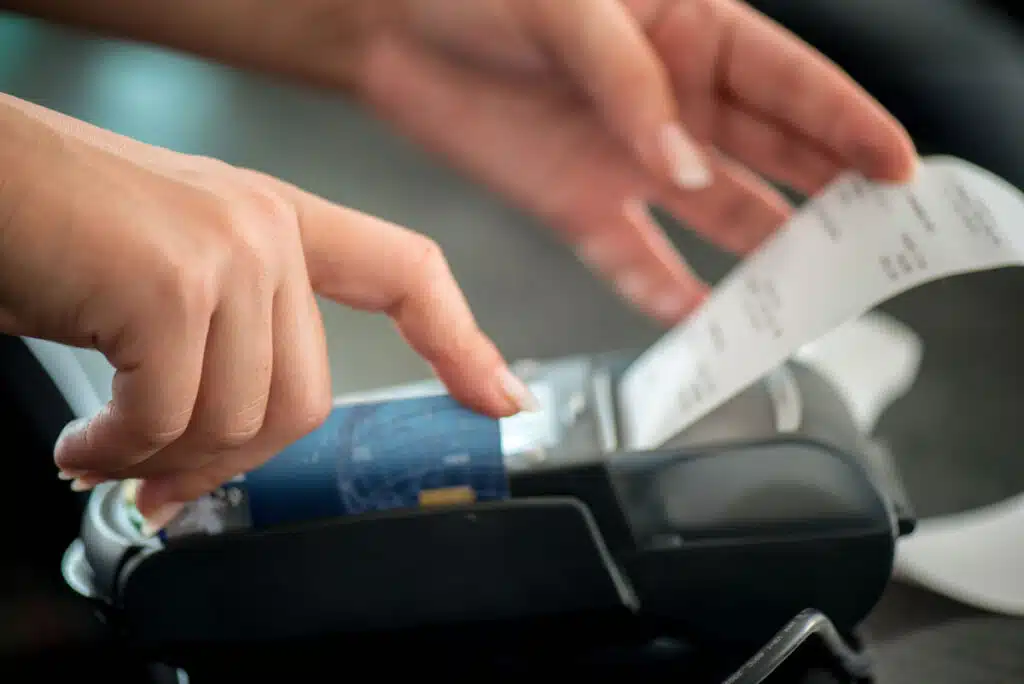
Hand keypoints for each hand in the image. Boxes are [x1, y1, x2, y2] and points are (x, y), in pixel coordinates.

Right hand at [0, 95, 534, 529]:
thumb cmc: (47, 224)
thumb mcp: (160, 280)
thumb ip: (217, 354)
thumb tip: (215, 460)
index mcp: (274, 219)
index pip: (404, 273)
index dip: (459, 338)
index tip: (496, 393)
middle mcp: (263, 227)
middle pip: (304, 398)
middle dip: (229, 462)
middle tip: (162, 481)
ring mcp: (226, 250)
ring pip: (240, 418)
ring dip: (162, 459)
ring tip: (105, 452)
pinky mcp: (173, 283)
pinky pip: (172, 418)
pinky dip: (121, 453)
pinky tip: (84, 447)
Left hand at [354, 0, 917, 323]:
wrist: (385, 28)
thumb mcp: (566, 3)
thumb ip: (628, 80)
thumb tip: (681, 162)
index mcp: (689, 32)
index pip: (791, 84)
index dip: (851, 127)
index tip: (897, 170)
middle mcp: (671, 104)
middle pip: (773, 156)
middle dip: (829, 199)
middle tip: (873, 247)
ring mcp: (628, 159)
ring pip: (717, 215)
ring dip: (760, 258)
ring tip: (800, 297)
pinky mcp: (577, 203)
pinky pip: (633, 258)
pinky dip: (664, 291)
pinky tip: (698, 321)